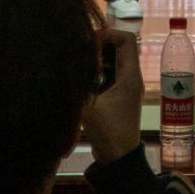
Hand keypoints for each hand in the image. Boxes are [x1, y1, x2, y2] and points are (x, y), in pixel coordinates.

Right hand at [81, 28, 143, 162]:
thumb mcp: (89, 107)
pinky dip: (95, 72)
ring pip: (113, 61)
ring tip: (77, 63)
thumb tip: (62, 63)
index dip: (108, 34)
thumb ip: (77, 84)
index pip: (127, 40)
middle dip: (99, 45)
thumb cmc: (109, 132)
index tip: (88, 40)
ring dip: (96, 59)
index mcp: (130, 76)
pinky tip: (80, 79)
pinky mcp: (118, 97)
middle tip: (78, 50)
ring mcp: (126, 88)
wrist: (118, 160)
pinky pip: (109, 75)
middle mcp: (131, 78)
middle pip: (119, 48)